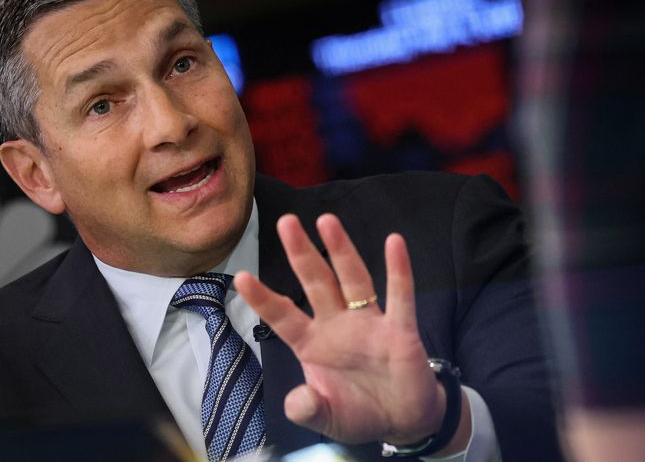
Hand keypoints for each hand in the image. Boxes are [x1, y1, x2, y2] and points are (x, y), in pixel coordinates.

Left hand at [234, 213, 445, 444]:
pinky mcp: (400, 330)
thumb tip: (296, 402)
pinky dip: (398, 270)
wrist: (403, 422)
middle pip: (316, 282)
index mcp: (313, 344)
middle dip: (301, 253)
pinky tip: (394, 243)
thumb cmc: (358, 413)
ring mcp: (370, 324)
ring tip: (327, 222)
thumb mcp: (325, 418)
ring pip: (353, 279)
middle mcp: (338, 326)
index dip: (263, 298)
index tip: (241, 277)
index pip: (283, 315)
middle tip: (285, 222)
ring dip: (341, 250)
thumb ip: (308, 409)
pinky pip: (400, 296)